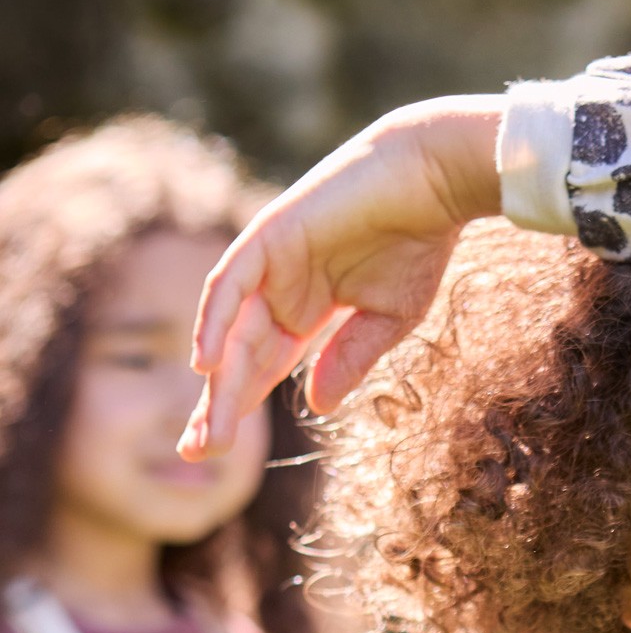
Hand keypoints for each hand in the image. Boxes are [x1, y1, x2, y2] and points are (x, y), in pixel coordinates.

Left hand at [180, 98, 504, 458]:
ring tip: (207, 432)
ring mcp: (270, 263)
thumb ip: (348, 360)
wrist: (431, 180)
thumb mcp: (386, 321)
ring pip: (231, 332)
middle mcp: (278, 291)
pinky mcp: (270, 235)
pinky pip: (230, 283)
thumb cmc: (418, 243)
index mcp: (304, 312)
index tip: (213, 453)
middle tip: (196, 453)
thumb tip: (315, 407)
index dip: (236, 408)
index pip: (260, 368)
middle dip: (218, 407)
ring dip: (218, 382)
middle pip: (237, 358)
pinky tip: (205, 363)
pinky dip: (214, 320)